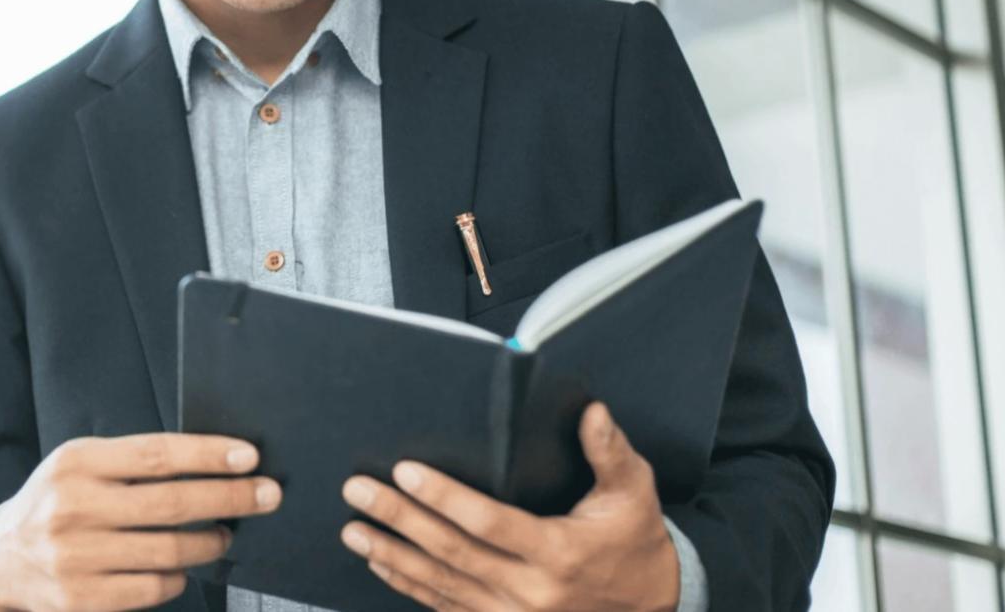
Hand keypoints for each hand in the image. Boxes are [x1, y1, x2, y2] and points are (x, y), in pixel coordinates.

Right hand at [0, 432, 281, 611]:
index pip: (156, 455)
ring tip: (224, 534)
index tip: (248, 457)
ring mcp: (77, 559)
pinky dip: (178, 578)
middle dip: (231, 498)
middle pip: (172, 504)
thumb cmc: (55, 504)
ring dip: (210, 542)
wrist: (1, 562)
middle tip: (267, 496)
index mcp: (76, 464)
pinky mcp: (83, 600)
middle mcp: (74, 509)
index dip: (208, 455)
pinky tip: (180, 569)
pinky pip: (154, 589)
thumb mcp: (79, 466)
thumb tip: (211, 464)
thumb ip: (131, 463)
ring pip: (169, 552)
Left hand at [338, 402, 679, 610]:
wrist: (650, 606)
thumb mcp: (632, 494)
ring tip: (354, 529)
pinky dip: (410, 586)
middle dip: (400, 520)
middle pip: (452, 552)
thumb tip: (591, 411)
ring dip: (392, 556)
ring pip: (440, 584)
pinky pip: (447, 607)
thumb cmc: (634, 542)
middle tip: (360, 491)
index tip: (407, 472)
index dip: (444, 497)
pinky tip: (382, 564)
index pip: (489, 521)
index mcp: (559, 552)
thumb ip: (609, 453)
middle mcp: (531, 590)